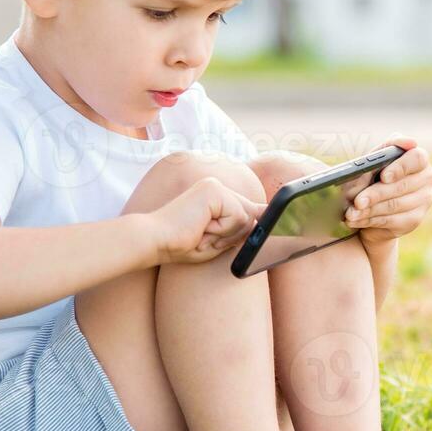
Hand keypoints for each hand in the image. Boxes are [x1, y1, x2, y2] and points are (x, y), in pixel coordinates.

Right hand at [149, 177, 266, 264]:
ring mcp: (215, 186)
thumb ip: (239, 229)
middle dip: (233, 235)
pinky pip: (237, 217)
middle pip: (250, 214)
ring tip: (201, 234)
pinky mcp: (214, 190)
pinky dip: (222, 231)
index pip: (247, 208)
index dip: (261, 218)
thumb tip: (266, 220)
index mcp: (215, 196)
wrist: (154, 240)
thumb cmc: (180, 244)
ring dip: (225, 236)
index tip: (277, 222)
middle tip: (204, 237)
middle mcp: (216, 186)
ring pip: (245, 218)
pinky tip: (201, 228)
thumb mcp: (217, 239)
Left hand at [342, 135, 431, 245]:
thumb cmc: (369, 178)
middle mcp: (426, 177)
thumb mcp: (370, 164)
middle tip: (357, 202)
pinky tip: (357, 220)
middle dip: (376, 194)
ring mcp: (423, 200)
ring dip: (369, 210)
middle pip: (402, 185)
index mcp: (417, 158)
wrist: (369, 207)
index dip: (401, 167)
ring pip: (395, 205)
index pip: (417, 158)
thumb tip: (397, 149)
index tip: (384, 176)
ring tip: (350, 214)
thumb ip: (381, 154)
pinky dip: (371, 220)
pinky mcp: (415, 219)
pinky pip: (393, 221)